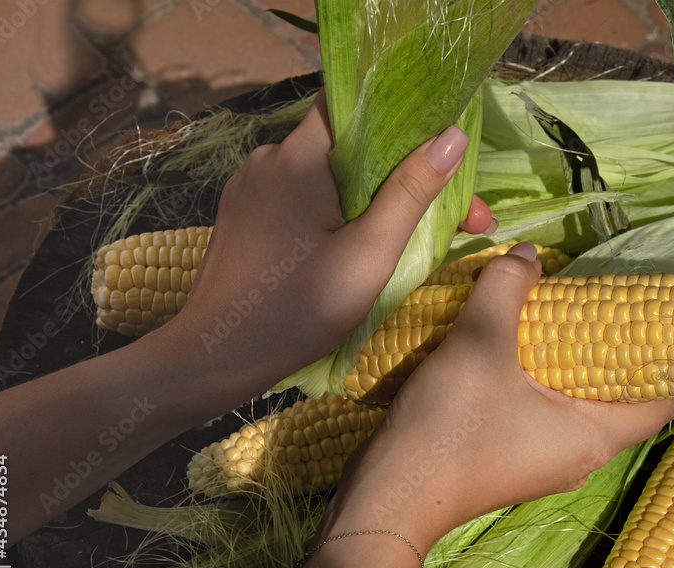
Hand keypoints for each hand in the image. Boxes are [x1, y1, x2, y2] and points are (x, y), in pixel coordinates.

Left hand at [169, 90, 493, 385]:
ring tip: (406, 236)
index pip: (350, 104)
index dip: (398, 119)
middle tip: (457, 217)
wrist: (216, 357)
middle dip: (399, 174)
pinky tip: (350, 246)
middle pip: (344, 147)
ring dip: (365, 198)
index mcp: (299, 156)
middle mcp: (268, 158)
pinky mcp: (241, 217)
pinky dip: (329, 213)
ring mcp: (249, 188)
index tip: (439, 152)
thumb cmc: (298, 309)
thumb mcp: (369, 254)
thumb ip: (411, 192)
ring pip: (321, 176)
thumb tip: (453, 137)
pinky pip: (297, 199)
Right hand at [330, 243, 673, 550]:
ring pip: (581, 405)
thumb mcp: (480, 344)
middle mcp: (581, 456)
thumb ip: (508, 288)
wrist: (390, 496)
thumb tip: (528, 253)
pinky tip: (519, 348)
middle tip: (604, 302)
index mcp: (593, 437)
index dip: (673, 359)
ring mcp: (547, 463)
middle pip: (622, 399)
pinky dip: (545, 381)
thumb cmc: (448, 427)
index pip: (665, 402)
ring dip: (575, 363)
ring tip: (562, 315)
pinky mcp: (516, 462)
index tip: (658, 315)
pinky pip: (549, 415)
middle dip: (617, 350)